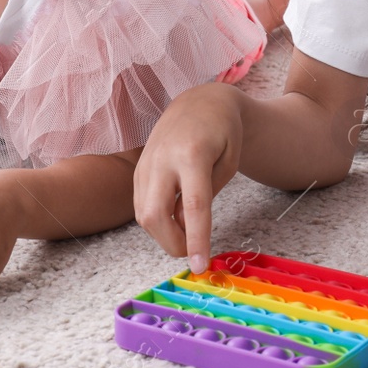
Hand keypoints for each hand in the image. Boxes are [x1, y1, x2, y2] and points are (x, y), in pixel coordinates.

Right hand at [133, 82, 243, 273]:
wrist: (199, 101)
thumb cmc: (223, 132)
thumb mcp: (230, 162)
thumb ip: (208, 195)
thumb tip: (186, 228)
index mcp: (192, 154)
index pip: (193, 206)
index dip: (197, 240)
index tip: (201, 266)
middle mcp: (163, 159)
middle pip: (156, 215)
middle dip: (173, 244)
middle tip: (193, 251)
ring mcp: (145, 164)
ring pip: (143, 215)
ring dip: (163, 234)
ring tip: (186, 230)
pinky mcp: (137, 170)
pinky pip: (140, 206)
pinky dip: (156, 221)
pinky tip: (173, 216)